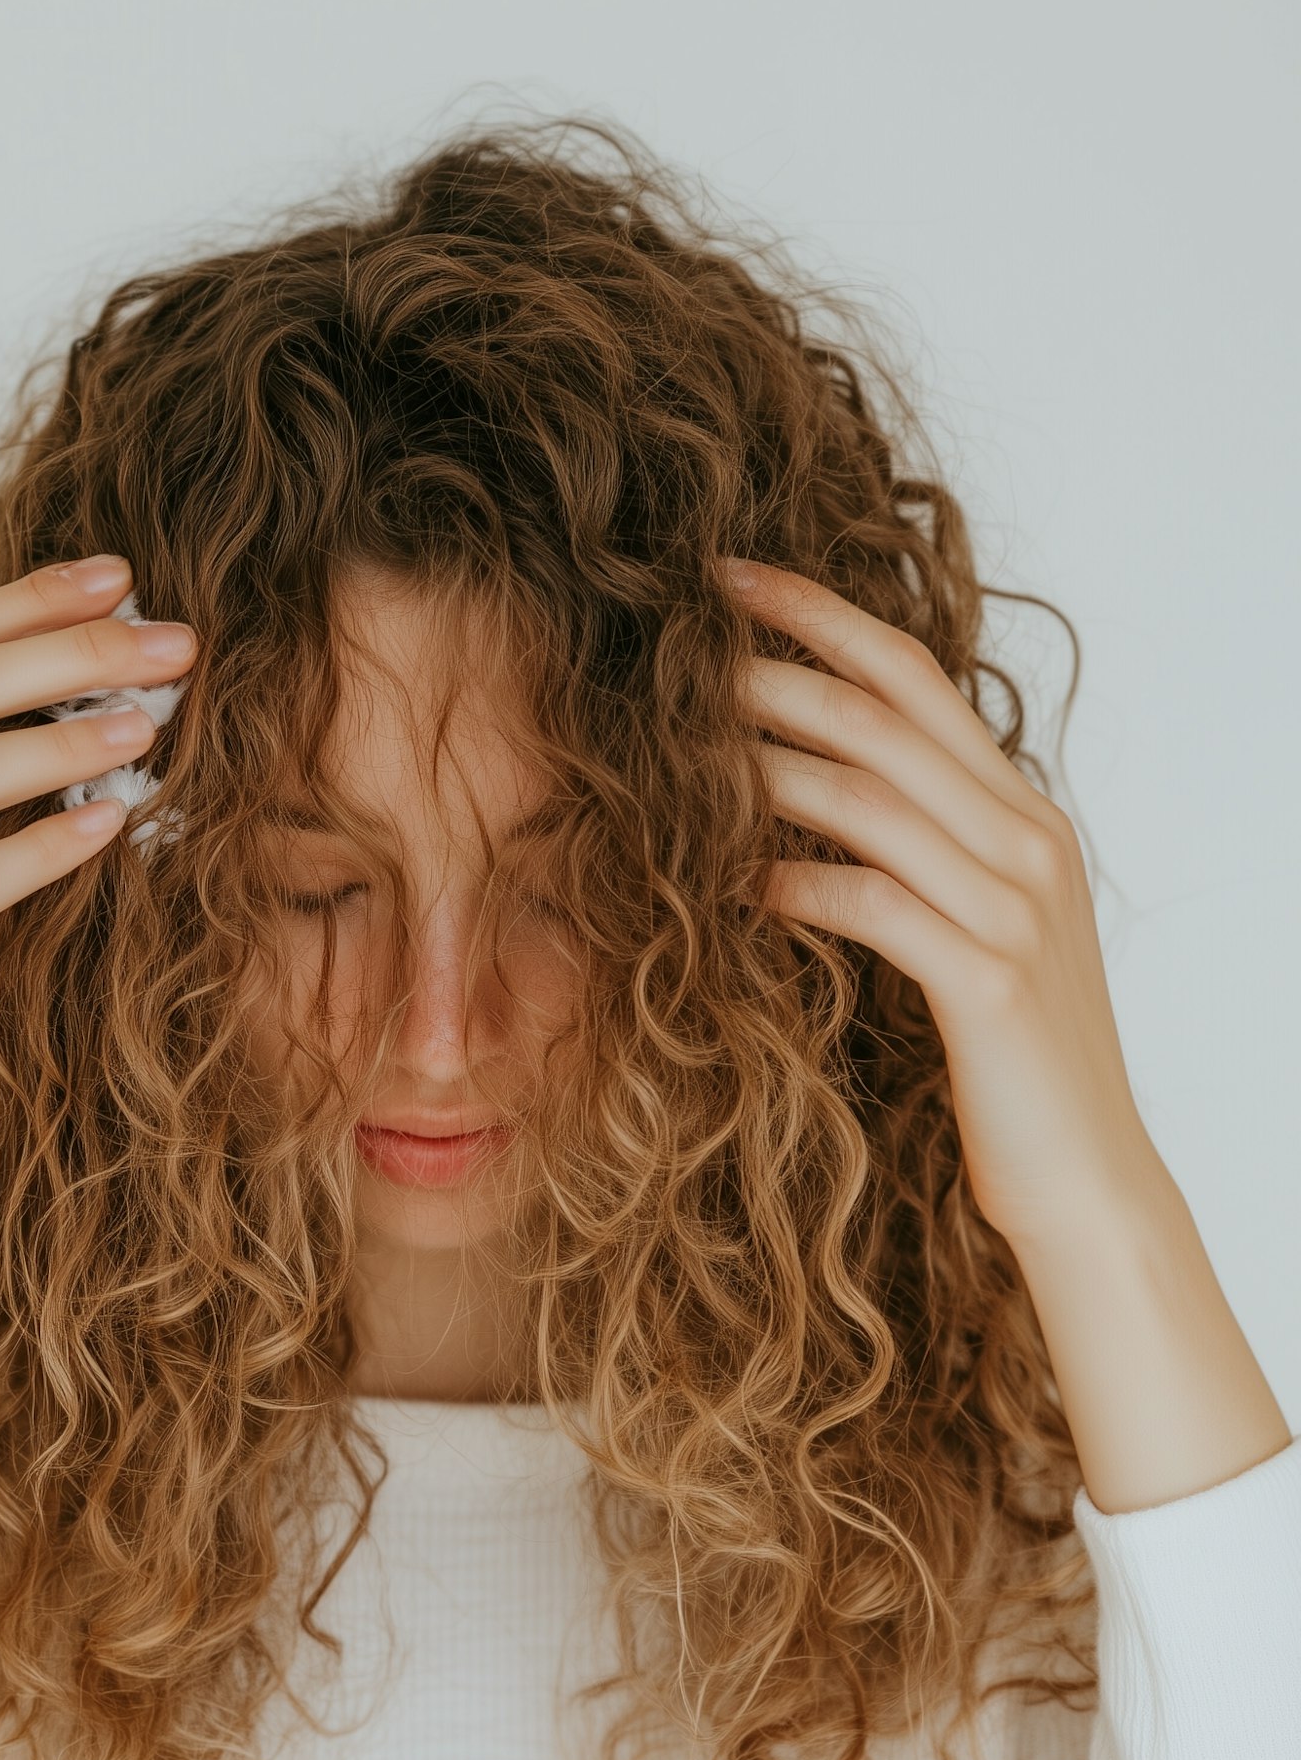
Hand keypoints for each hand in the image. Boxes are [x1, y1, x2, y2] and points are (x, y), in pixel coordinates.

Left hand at [722, 556, 1162, 1257]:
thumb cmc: (1009, 1059)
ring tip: (673, 753)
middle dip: (772, 670)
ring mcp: (1015, 908)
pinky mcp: (988, 982)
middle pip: (883, 718)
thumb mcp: (969, 929)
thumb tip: (802, 792)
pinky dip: (791, 884)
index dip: (822, 615)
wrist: (1086, 1181)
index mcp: (1021, 814)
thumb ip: (915, 851)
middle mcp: (1028, 841)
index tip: (730, 578)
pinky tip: (728, 885)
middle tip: (675, 644)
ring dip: (759, 768)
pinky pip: (870, 904)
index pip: (916, 677)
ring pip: (866, 799)